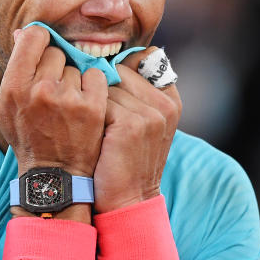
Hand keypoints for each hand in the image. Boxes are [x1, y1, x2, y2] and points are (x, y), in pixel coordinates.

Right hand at [0, 24, 108, 177]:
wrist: (54, 174)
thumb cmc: (28, 137)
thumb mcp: (6, 106)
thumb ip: (15, 69)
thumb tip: (23, 33)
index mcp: (15, 86)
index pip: (33, 36)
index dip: (40, 40)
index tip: (43, 51)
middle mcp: (40, 89)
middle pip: (56, 52)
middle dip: (57, 67)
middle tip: (55, 89)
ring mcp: (68, 98)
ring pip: (76, 66)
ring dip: (75, 80)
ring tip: (69, 103)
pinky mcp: (92, 106)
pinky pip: (96, 75)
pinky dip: (93, 87)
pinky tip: (86, 103)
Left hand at [92, 47, 181, 211]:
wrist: (126, 200)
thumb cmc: (124, 158)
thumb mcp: (139, 124)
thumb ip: (133, 92)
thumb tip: (107, 58)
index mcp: (170, 100)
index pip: (142, 59)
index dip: (119, 71)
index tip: (107, 92)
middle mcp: (165, 104)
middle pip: (119, 71)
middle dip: (101, 88)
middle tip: (96, 116)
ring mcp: (151, 114)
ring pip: (105, 86)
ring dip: (92, 104)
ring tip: (94, 129)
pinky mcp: (131, 124)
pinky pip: (98, 102)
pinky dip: (89, 117)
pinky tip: (92, 136)